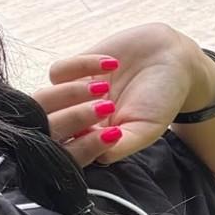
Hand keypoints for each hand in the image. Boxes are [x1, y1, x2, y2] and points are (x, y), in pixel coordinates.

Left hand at [31, 23, 214, 165]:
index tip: (110, 133)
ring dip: (71, 94)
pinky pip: (57, 72)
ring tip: (105, 86)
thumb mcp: (147, 129)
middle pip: (49, 128)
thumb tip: (97, 156)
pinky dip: (81, 66)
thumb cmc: (161, 99)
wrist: (171, 58)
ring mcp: (71, 95)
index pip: (67, 154)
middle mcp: (77, 121)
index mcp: (93, 142)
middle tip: (106, 107)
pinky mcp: (72, 69)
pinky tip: (110, 64)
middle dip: (73, 118)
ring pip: (44, 101)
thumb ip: (121, 145)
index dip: (80, 146)